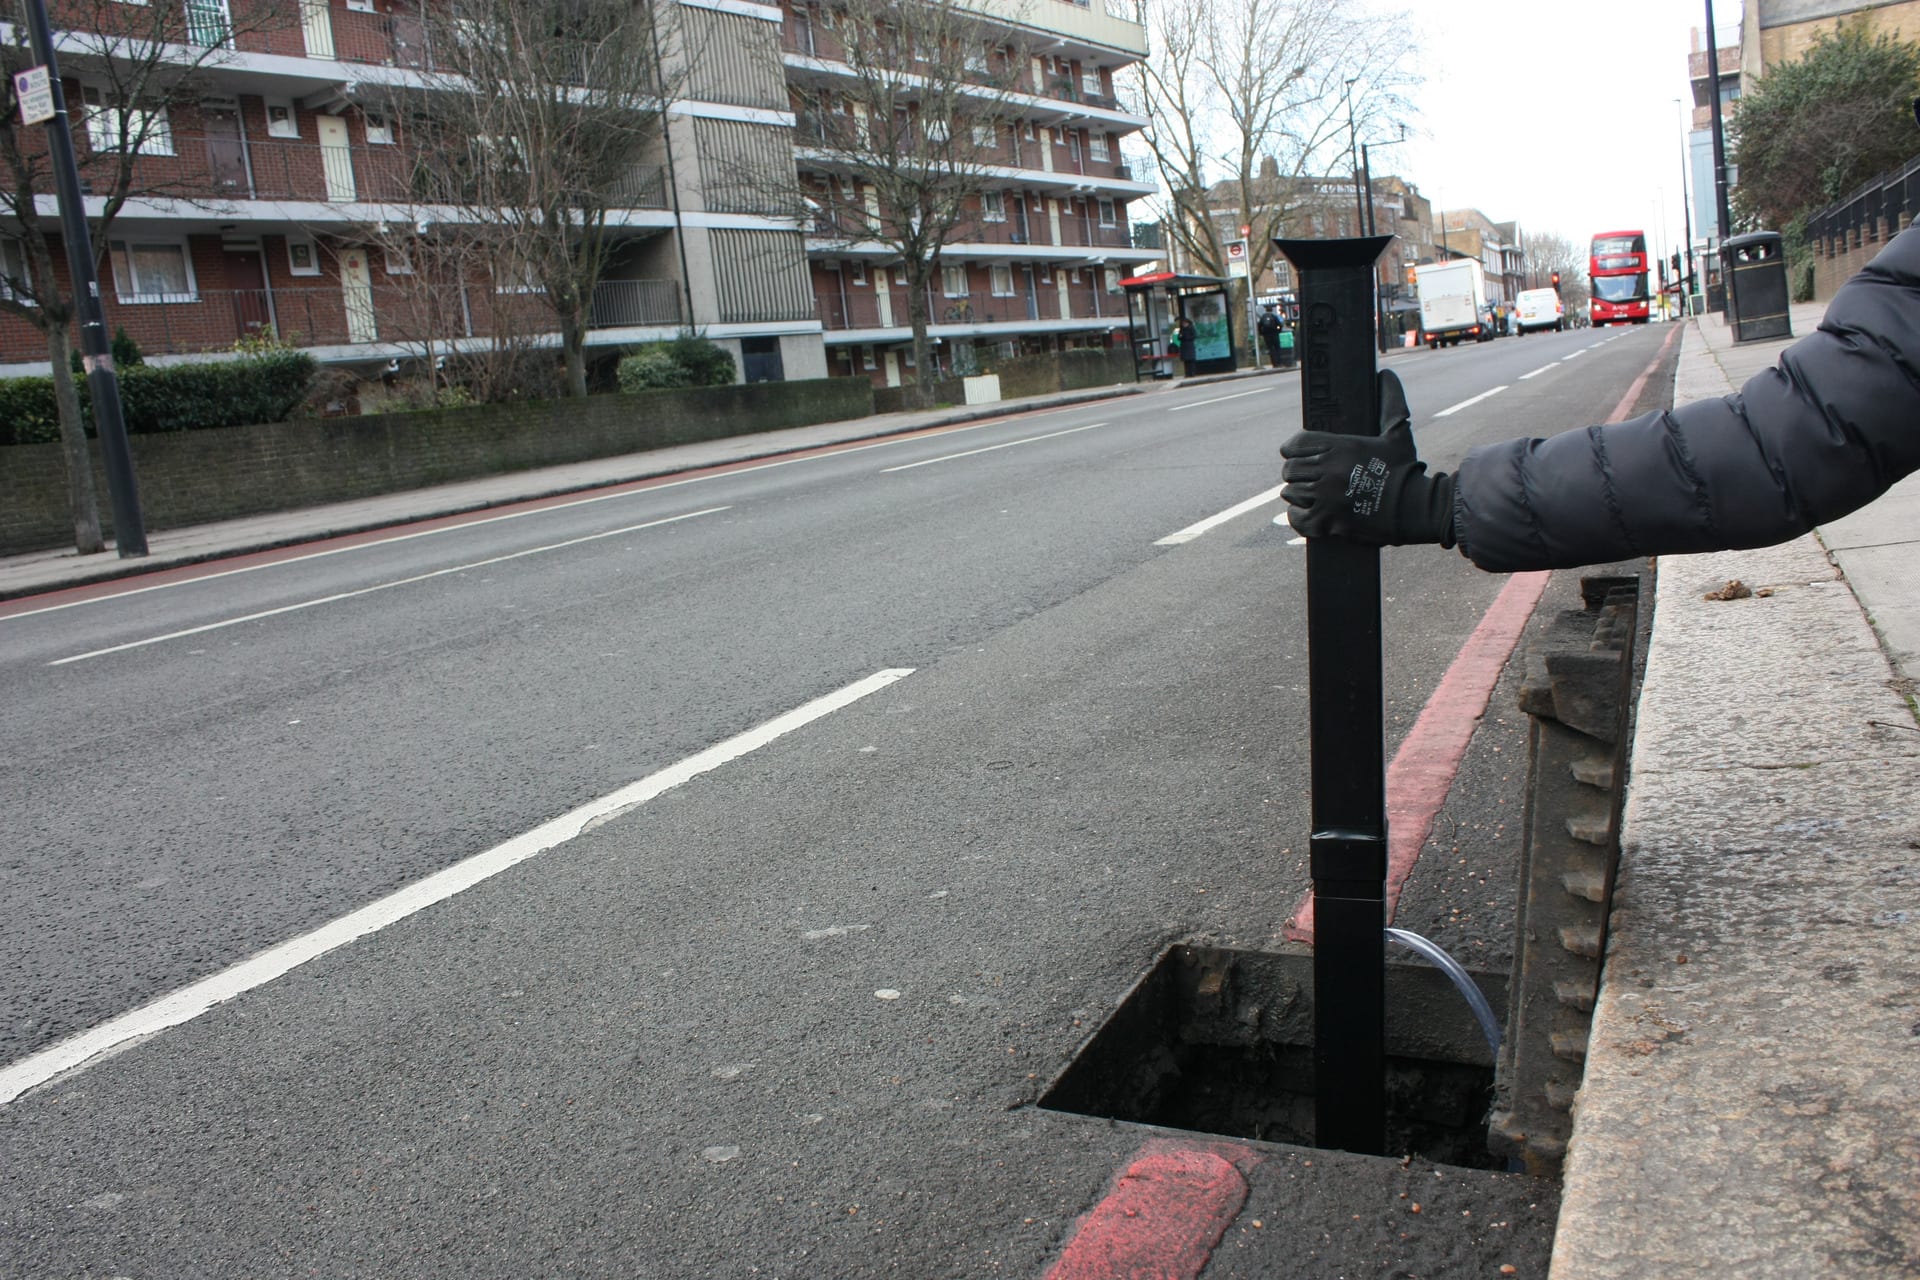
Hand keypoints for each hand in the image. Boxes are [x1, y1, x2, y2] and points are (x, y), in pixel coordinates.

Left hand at [1279, 370, 1455, 546]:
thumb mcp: (1398, 432)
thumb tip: (1385, 373)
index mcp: (1340, 446)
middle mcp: (1328, 470)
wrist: (1415, 508)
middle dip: (1296, 472)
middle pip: (1290, 469)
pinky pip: (1296, 518)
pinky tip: (1308, 512)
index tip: (1297, 455)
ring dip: (1298, 494)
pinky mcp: (1327, 523)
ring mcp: (1325, 498)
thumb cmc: (1405, 469)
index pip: (1296, 444)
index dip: (1293, 449)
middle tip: (1308, 477)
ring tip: (1311, 493)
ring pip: (1291, 493)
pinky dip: (1298, 515)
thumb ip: (1390, 400)